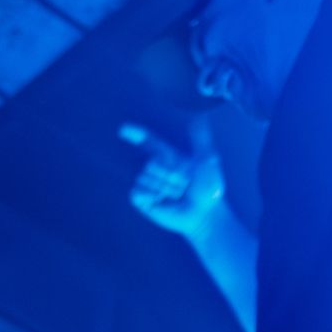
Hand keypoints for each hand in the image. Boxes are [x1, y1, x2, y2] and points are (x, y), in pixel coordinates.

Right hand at [121, 119, 225, 241]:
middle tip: (184, 185)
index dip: (136, 134)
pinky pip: (137, 191)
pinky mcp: (142, 198)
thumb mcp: (208, 162)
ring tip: (176, 195)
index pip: (149, 141)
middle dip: (169, 175)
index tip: (123, 129)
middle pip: (151, 164)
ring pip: (145, 178)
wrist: (204, 213)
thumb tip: (199, 119)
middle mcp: (156, 168)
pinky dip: (151, 195)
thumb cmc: (208, 188)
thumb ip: (201, 141)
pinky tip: (162, 202)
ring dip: (163, 188)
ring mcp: (148, 183)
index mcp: (169, 156)